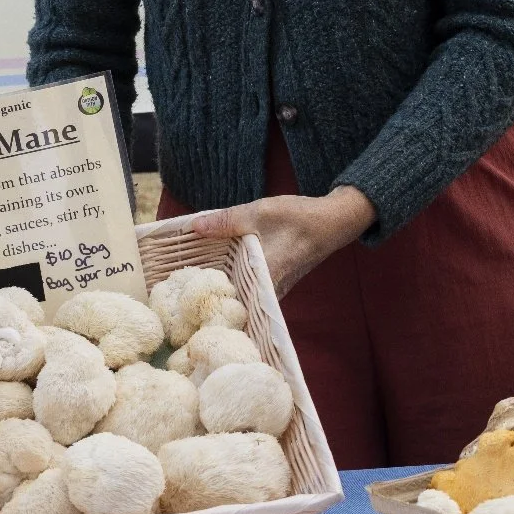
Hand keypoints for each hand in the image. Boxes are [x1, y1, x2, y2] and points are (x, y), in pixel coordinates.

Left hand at [192, 186, 375, 292]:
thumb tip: (194, 227)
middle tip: (180, 289)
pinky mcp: (276, 281)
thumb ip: (226, 221)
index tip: (183, 296)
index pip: (229, 299)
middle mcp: (269, 290)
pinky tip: (219, 268)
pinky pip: (250, 284)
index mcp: (263, 277)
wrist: (332, 222)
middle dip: (209, 294)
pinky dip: (234, 278)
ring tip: (193, 279)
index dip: (206, 300)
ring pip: (241, 291)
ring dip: (222, 285)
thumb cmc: (299, 218)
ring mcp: (274, 287)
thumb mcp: (258, 212)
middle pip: (233, 298)